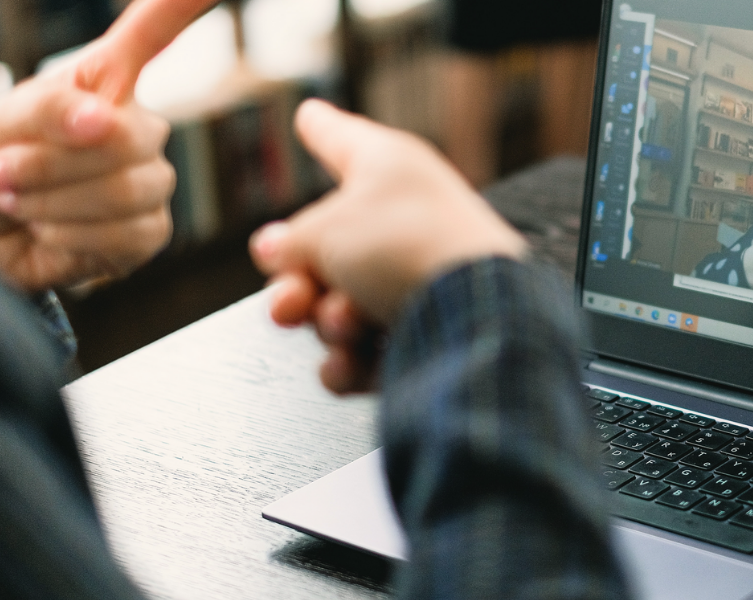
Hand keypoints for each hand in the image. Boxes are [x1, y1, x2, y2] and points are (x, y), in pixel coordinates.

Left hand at [0, 0, 217, 291]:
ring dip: (52, 203)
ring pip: (126, 191)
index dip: (179, 7)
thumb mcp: (6, 122)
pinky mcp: (150, 232)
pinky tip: (48, 231)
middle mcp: (141, 127)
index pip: (153, 34)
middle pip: (127, 139)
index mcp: (108, 82)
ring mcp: (151, 180)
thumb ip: (49, 108)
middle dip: (50, 165)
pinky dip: (70, 236)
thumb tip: (103, 120)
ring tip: (16, 203)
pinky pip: (126, 234)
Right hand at [251, 100, 526, 393]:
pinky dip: (353, 362)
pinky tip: (351, 362)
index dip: (321, 128)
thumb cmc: (408, 249)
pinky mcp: (426, 336)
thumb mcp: (324, 230)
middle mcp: (405, 220)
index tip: (310, 116)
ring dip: (329, 323)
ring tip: (346, 323)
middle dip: (297, 283)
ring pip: (340, 306)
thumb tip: (277, 250)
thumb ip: (290, 240)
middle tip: (290, 300)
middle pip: (326, 249)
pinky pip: (365, 352)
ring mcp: (416, 280)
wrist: (476, 318)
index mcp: (389, 170)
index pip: (343, 140)